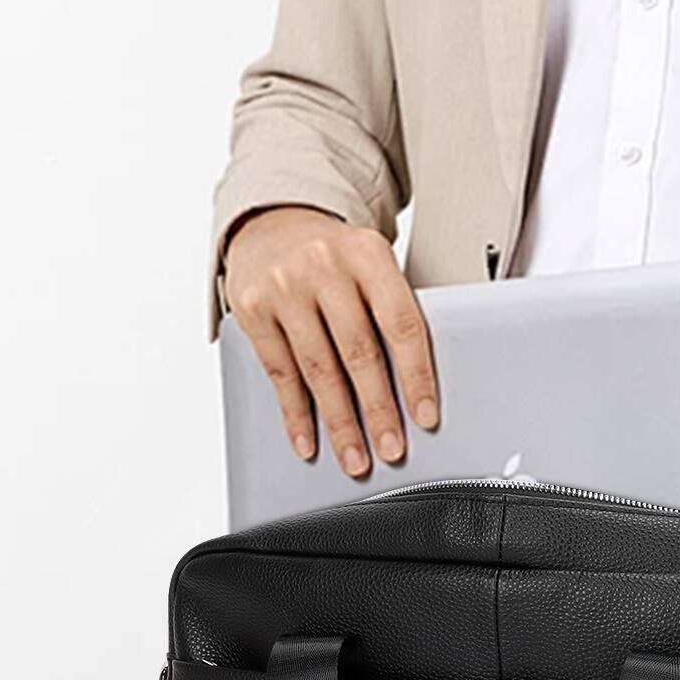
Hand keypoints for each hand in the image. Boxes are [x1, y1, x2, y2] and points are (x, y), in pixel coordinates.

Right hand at [223, 206, 438, 477]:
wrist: (272, 223)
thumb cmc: (332, 257)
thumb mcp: (368, 266)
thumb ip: (388, 311)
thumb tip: (414, 388)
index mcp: (367, 254)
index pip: (400, 324)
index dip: (416, 376)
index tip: (425, 416)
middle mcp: (325, 266)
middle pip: (358, 352)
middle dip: (377, 410)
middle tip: (390, 449)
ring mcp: (285, 286)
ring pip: (318, 369)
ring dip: (339, 422)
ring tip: (354, 457)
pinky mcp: (253, 309)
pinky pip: (280, 373)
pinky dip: (295, 414)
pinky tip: (308, 440)